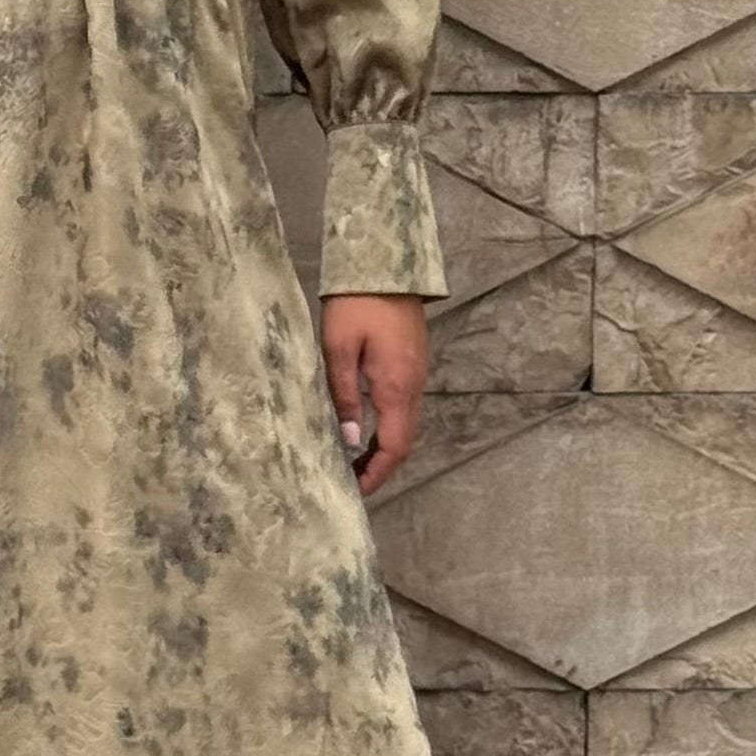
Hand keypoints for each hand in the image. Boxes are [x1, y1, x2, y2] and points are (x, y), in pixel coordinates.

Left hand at [320, 293, 426, 494]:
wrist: (386, 265)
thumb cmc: (356, 303)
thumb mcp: (338, 349)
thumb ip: (343, 395)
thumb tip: (347, 439)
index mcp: (396, 387)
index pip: (393, 447)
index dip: (376, 474)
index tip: (355, 491)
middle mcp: (413, 386)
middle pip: (403, 442)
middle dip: (379, 467)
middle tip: (351, 482)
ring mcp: (416, 375)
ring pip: (405, 426)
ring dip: (383, 449)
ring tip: (353, 462)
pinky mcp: (412, 364)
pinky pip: (404, 408)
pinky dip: (387, 428)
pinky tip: (364, 429)